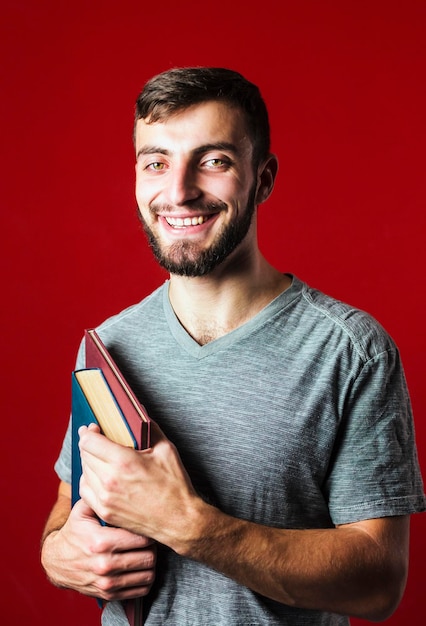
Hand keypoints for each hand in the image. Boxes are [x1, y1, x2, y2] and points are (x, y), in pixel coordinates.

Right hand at [41, 497, 155, 600]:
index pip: (141, 538)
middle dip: (153, 547)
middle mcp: (105, 564)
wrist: (56, 562)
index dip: (149, 530)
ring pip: (148, 575)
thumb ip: (100, 496)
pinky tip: (140, 567)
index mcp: (101, 541)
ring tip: (146, 552)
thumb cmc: (74, 532)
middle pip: (148, 557)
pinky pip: (140, 590)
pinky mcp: (109, 595)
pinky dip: (145, 579)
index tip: (148, 525)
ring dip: (151, 563)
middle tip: (149, 539)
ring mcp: (107, 583)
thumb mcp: (82, 511)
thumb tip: (118, 479)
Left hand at [78, 421, 202, 550]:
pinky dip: (87, 480)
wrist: (179, 520)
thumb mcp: (166, 449)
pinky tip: (96, 475)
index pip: (89, 441)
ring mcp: (105, 498)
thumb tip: (140, 413)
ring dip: (88, 461)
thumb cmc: (174, 485)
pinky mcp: (105, 512)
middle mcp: (110, 480)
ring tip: (97, 456)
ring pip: (83, 472)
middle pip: (84, 454)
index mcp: (124, 461)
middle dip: (88, 443)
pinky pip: (85, 491)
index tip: (93, 428)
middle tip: (93, 438)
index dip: (89, 431)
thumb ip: (150, 429)